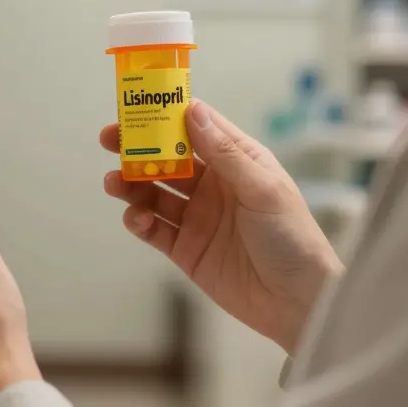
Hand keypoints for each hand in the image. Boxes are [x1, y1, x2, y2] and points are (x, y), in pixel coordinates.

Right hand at [101, 100, 341, 353]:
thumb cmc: (293, 238)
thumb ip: (224, 153)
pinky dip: (139, 220)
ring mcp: (198, 216)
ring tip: (114, 182)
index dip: (168, 114)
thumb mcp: (263, 189)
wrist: (298, 302)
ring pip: (154, 192)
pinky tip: (136, 217)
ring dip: (131, 184)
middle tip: (110, 139)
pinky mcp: (186, 248)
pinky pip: (154, 229)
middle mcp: (214, 185)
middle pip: (168, 158)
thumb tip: (193, 111)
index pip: (197, 127)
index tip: (138, 105)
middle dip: (138, 147)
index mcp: (238, 161)